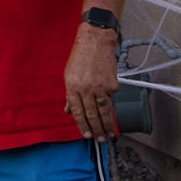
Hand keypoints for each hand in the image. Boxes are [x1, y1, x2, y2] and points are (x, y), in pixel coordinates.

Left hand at [63, 24, 119, 141]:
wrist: (95, 41)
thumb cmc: (80, 57)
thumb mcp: (68, 75)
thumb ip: (70, 95)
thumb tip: (69, 110)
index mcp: (73, 87)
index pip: (77, 112)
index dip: (82, 125)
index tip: (87, 135)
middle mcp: (86, 89)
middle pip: (91, 114)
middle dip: (96, 129)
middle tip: (100, 140)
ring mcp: (100, 87)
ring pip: (104, 111)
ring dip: (107, 125)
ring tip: (109, 134)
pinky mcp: (113, 85)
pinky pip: (111, 98)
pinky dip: (110, 103)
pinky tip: (110, 105)